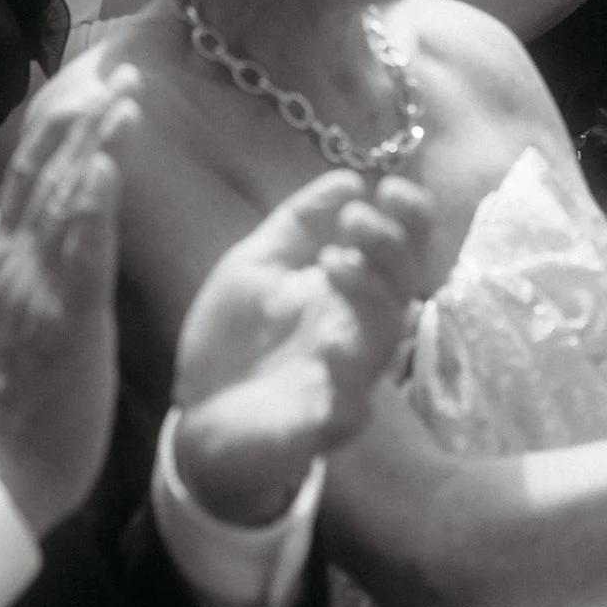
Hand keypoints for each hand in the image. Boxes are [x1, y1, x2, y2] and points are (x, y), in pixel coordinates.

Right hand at [0, 87, 131, 535]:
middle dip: (83, 119)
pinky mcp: (65, 317)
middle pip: (45, 174)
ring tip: (126, 96)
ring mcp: (36, 287)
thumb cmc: (7, 407)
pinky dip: (95, 196)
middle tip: (122, 72)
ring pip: (66, 197)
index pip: (26, 181)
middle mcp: (12, 264)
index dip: (57, 132)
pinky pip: (81, 245)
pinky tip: (112, 159)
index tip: (88, 89)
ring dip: (97, 141)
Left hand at [172, 169, 438, 525]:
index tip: (392, 188)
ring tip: (336, 262)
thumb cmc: (235, 341)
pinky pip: (349, 406)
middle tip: (356, 220)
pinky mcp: (321, 427)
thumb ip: (298, 224)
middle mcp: (356, 334)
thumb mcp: (257, 266)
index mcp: (346, 294)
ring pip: (382, 340)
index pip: (397, 253)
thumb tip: (349, 179)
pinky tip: (329, 348)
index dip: (409, 221)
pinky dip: (346, 377)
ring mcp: (344, 381)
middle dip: (389, 249)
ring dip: (369, 297)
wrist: (196, 417)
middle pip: (401, 290)